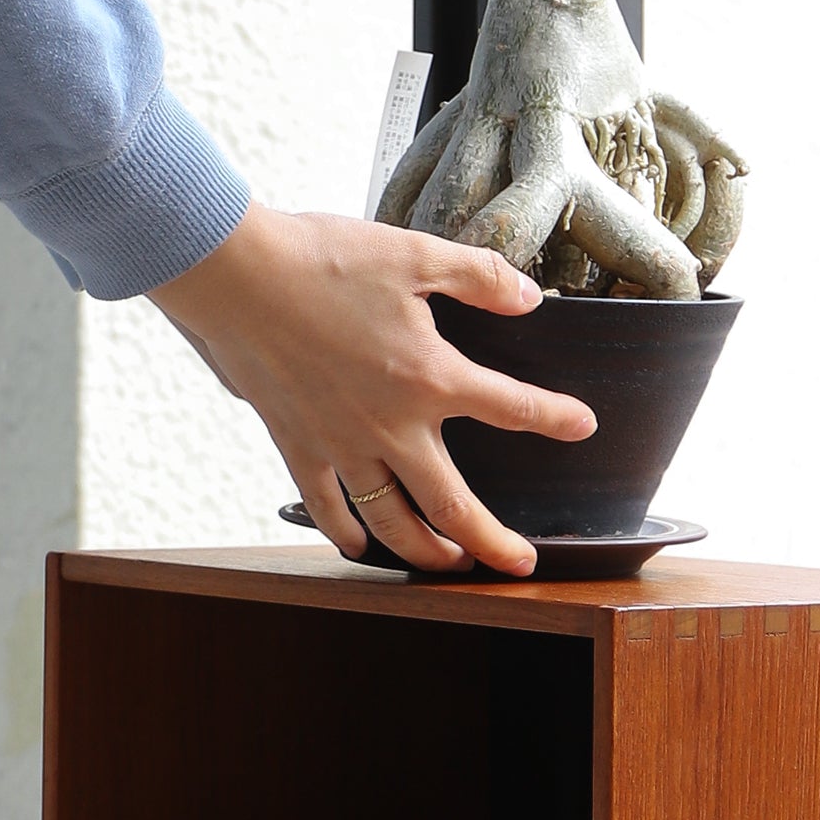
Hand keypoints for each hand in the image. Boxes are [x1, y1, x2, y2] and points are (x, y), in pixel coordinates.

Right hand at [147, 200, 592, 576]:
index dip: (554, 420)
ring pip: (391, 520)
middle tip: (520, 564)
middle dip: (493, 542)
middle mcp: (390, 425)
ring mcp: (341, 443)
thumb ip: (478, 278)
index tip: (582, 427)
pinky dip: (345, 533)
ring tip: (450, 563)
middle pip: (453, 505)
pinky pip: (326, 506)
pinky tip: (359, 547)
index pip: (510, 409)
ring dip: (426, 551)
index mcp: (429, 377)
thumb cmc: (323, 259)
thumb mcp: (414, 254)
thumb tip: (528, 299)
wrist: (238, 276)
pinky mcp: (297, 445)